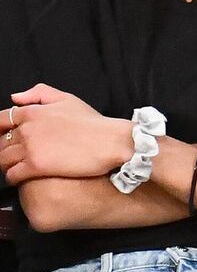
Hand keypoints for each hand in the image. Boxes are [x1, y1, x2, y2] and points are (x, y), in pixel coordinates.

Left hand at [0, 84, 131, 182]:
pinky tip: (22, 177)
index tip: (3, 137)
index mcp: (32, 112)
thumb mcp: (68, 99)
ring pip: (2, 159)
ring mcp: (30, 148)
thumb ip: (39, 94)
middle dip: (4, 149)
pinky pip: (12, 175)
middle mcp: (27, 129)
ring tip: (17, 167)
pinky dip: (12, 177)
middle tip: (14, 155)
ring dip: (6, 164)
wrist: (111, 142)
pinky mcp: (36, 167)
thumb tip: (15, 98)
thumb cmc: (93, 123)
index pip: (0, 120)